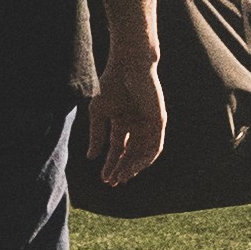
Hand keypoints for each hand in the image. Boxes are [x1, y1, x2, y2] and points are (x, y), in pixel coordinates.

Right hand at [84, 46, 165, 189]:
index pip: (117, 149)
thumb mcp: (99, 113)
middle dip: (121, 169)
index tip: (104, 179)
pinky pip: (155, 146)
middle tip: (113, 182)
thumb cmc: (111, 85)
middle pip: (130, 154)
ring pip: (142, 153)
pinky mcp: (159, 122)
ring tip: (122, 177)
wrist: (128, 67)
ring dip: (132, 167)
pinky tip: (136, 167)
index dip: (111, 164)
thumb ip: (97, 136)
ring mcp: (148, 124)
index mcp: (122, 122)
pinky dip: (146, 158)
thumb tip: (91, 157)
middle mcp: (136, 126)